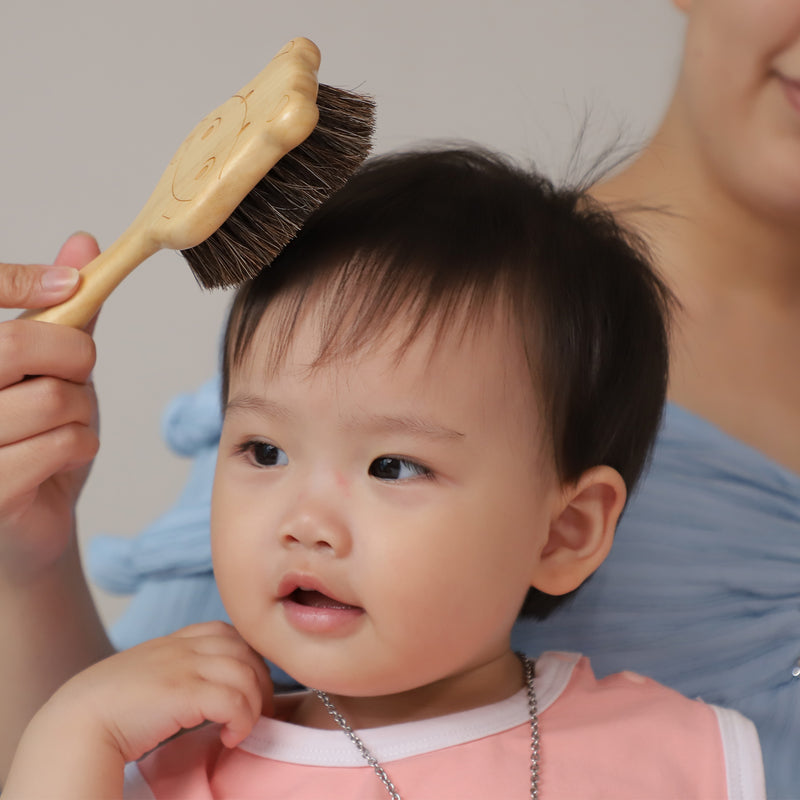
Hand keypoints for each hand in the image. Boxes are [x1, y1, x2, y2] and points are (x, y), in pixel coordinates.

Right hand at [0, 234, 99, 577]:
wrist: (27, 521)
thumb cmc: (33, 437)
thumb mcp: (51, 366)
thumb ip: (64, 312)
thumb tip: (84, 243)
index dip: (20, 280)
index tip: (70, 284)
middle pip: (16, 343)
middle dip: (74, 355)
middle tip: (79, 372)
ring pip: (53, 398)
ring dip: (82, 412)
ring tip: (66, 425)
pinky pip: (63, 443)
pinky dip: (83, 446)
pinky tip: (63, 458)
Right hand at [4, 622, 273, 799]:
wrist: (76, 724)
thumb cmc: (110, 708)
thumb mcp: (150, 674)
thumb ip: (178, 669)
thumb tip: (211, 690)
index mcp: (175, 640)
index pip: (230, 633)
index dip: (248, 658)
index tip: (249, 688)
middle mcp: (183, 647)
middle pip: (246, 651)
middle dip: (262, 682)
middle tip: (261, 713)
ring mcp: (184, 666)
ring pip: (245, 674)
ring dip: (254, 705)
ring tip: (244, 729)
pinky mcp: (183, 693)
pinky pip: (233, 700)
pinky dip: (242, 719)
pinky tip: (230, 738)